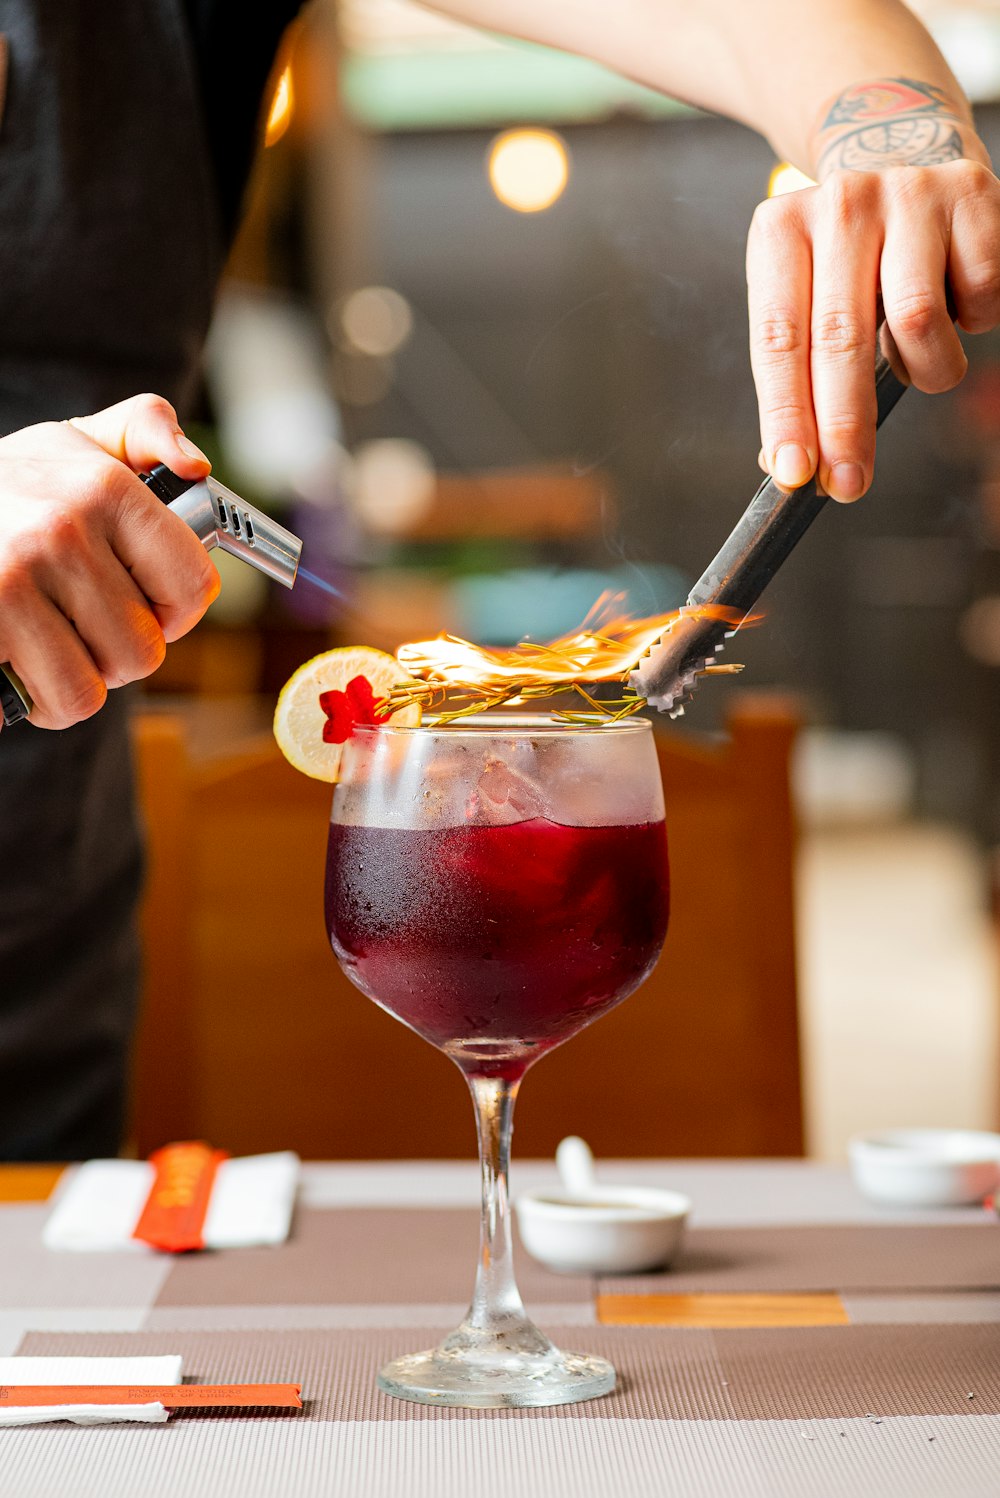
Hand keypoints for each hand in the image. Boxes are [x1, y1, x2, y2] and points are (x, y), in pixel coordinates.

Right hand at [0, 393, 219, 728]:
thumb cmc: (10, 483)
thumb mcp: (76, 441)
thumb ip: (146, 430)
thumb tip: (196, 465)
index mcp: (104, 489)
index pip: (191, 584)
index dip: (177, 610)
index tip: (154, 608)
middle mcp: (61, 533)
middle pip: (143, 651)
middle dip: (119, 651)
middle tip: (88, 625)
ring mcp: (12, 582)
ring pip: (91, 690)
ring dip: (76, 682)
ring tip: (53, 645)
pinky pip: (42, 702)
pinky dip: (36, 698)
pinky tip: (21, 660)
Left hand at [747, 157, 999, 499]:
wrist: (906, 163)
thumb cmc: (847, 257)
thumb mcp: (802, 298)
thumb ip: (794, 374)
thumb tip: (788, 465)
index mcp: (780, 232)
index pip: (779, 341)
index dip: (788, 414)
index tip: (794, 473)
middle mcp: (839, 204)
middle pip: (840, 338)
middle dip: (844, 425)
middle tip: (849, 483)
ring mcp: (907, 194)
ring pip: (917, 319)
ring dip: (925, 369)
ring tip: (920, 362)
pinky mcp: (970, 196)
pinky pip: (978, 294)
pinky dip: (972, 323)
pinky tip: (956, 307)